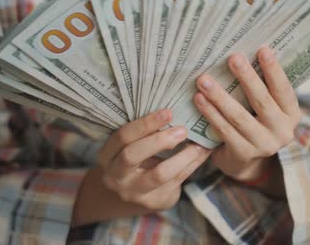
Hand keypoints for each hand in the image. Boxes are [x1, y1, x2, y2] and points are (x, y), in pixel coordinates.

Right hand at [74, 109, 210, 225]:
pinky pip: (177, 181)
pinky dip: (192, 165)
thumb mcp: (131, 146)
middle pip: (132, 156)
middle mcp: (116, 176)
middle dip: (159, 140)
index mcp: (107, 156)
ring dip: (182, 156)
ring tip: (198, 145)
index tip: (168, 112)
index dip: (145, 124)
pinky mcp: (155, 201)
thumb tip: (175, 109)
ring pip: (159, 174)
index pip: (122, 137)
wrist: (133, 193)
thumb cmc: (135, 159)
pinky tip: (202, 153)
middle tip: (182, 130)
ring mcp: (134, 192)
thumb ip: (144, 132)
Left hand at [193, 47, 300, 186]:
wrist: (244, 160)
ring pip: (239, 117)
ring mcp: (264, 146)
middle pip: (263, 102)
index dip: (274, 70)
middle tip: (233, 58)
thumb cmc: (254, 121)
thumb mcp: (265, 107)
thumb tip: (243, 53)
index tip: (263, 49)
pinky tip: (199, 99)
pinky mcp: (244, 154)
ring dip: (220, 96)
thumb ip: (261, 87)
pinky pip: (224, 130)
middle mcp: (283, 132)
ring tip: (204, 79)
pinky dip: (210, 113)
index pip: (284, 90)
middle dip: (247, 78)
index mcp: (292, 114)